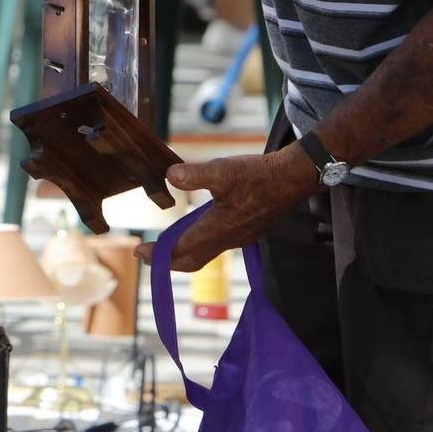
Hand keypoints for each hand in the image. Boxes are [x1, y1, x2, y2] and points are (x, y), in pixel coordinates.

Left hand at [138, 147, 321, 271]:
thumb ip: (195, 174)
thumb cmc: (259, 175)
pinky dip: (200, 244)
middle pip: (192, 261)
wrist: (293, 179)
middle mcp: (228, 239)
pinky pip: (218, 245)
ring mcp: (239, 237)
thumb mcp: (223, 170)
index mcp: (218, 229)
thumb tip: (169, 176)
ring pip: (205, 254)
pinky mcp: (248, 231)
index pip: (181, 250)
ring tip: (166, 245)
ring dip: (184, 253)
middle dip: (167, 261)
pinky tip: (198, 229)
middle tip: (147, 256)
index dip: (158, 254)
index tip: (139, 251)